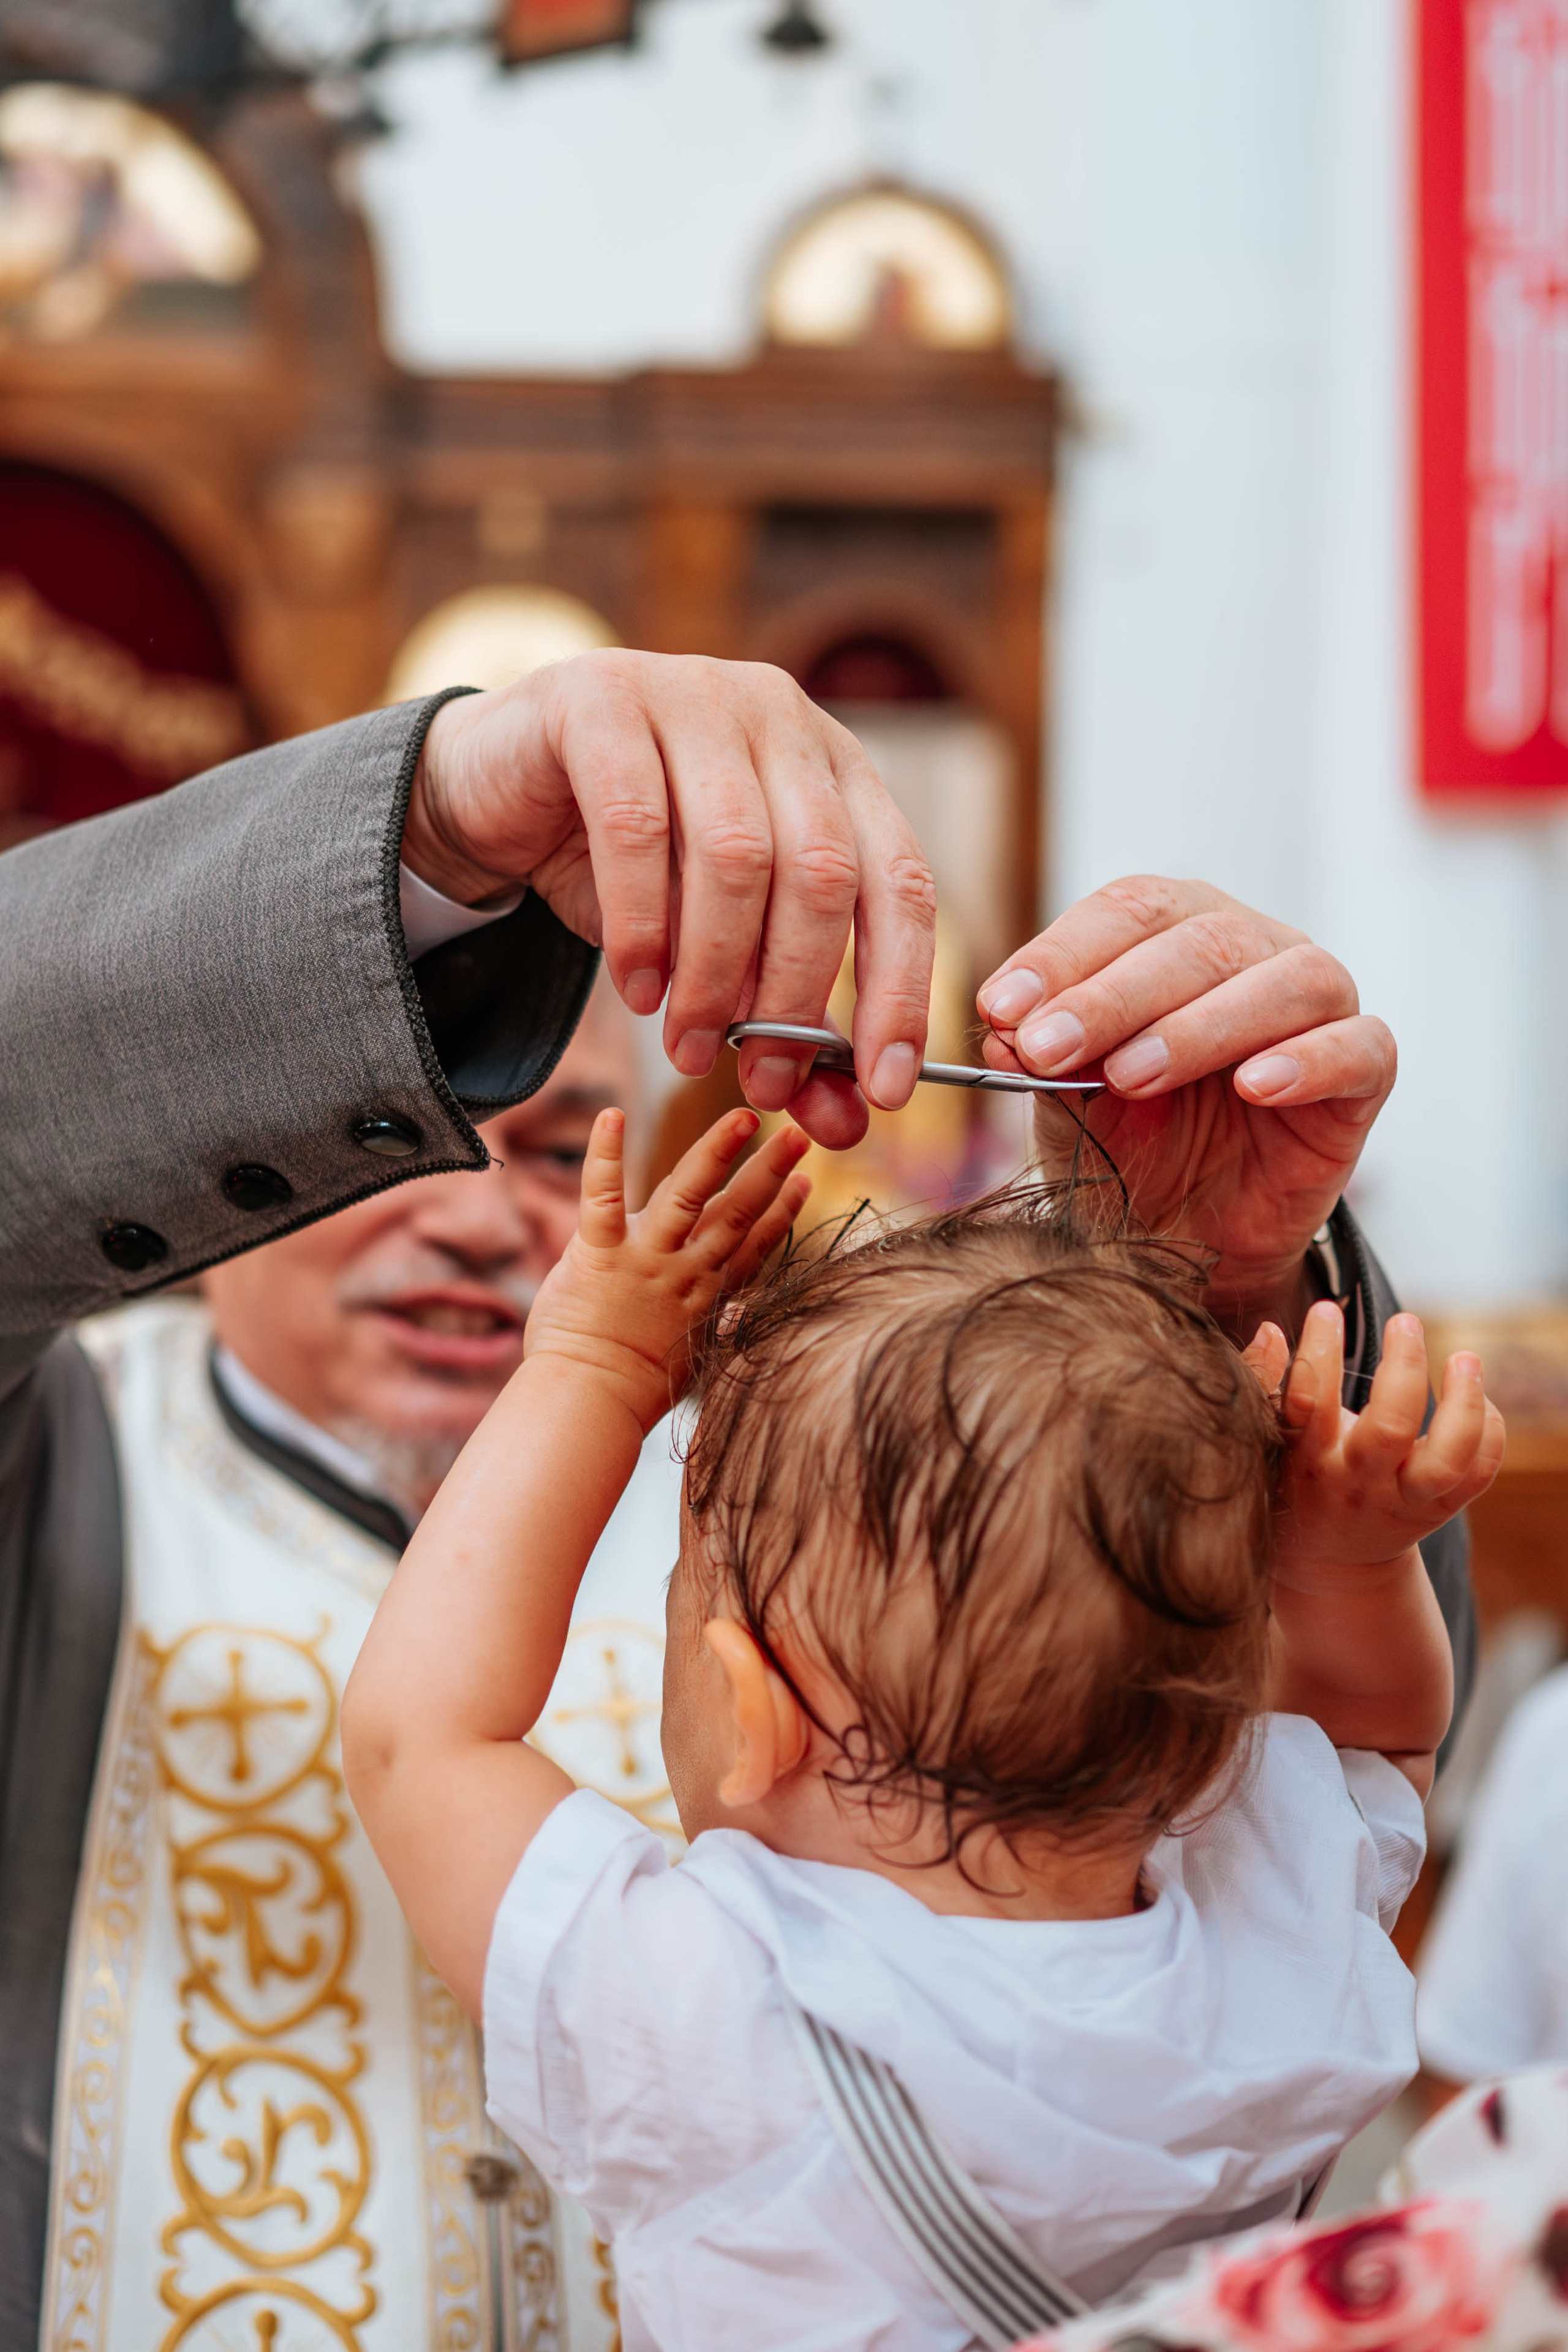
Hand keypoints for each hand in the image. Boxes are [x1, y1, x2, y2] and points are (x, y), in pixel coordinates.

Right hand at [402, 652, 935, 1148]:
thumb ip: (787, 1026)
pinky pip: (637, 828)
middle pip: (821, 871)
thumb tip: (851, 1123)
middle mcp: (780, 716)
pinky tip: (638, 991)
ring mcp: (694, 692)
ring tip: (689, 1049)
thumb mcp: (718, 951)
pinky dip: (642, 928)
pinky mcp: (603, 700)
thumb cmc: (629, 870)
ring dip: (715, 974)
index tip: (885, 1092)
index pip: (901, 882)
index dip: (901, 992)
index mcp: (836, 768)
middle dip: (796, 996)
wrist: (497, 793)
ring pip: (736, 854)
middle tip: (765, 1082)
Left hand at [523, 1106, 810, 1431]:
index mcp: (707, 1294)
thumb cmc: (630, 1390)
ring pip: (688, 1195)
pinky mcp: (599, 1253)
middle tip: (797, 1134)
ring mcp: (646, 1259)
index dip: (783, 1213)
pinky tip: (612, 1115)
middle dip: (770, 1170)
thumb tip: (717, 1313)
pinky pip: (604, 1196)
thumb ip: (699, 1320)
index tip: (805, 1182)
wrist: (589, 1402)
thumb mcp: (685, 1354)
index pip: (754, 1246)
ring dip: (716, 1151)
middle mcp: (685, 1271)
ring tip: (741, 1117)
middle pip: (737, 1213)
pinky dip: (606, 1154)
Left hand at [976, 878, 1394, 1329]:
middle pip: (1197, 940)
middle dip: (1111, 996)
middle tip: (1045, 1049)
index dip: (1061, 954)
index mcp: (1178, 930)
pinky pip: (1357, 1046)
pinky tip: (1254, 1088)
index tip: (999, 1009)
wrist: (1190, 1234)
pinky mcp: (1365, 1070)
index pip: (1128, 909)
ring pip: (1281, 982)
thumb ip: (1040, 1058)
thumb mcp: (1068, 1103)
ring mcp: (1318, 1005)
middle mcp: (1254, 948)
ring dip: (1198, 1025)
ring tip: (1132, 1075)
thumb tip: (999, 1026)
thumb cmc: (1132, 1145)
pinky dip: (1307, 1061)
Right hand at [1251, 1302, 1504, 1578]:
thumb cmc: (1295, 1482)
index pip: (1309, 1404)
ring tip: (1465, 1357)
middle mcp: (1356, 1485)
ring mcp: (1402, 1502)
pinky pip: (1477, 1473)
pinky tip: (1477, 1396)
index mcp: (1307, 1463)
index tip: (1326, 1309)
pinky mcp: (1438, 1510)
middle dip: (1404, 1367)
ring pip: (1448, 1460)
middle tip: (1405, 1321)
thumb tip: (1270, 1329)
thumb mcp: (1270, 1442)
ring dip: (1465, 1403)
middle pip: (1391, 1429)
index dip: (1319, 1351)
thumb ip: (1264, 1384)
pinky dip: (1489, 1430)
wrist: (1333, 1564)